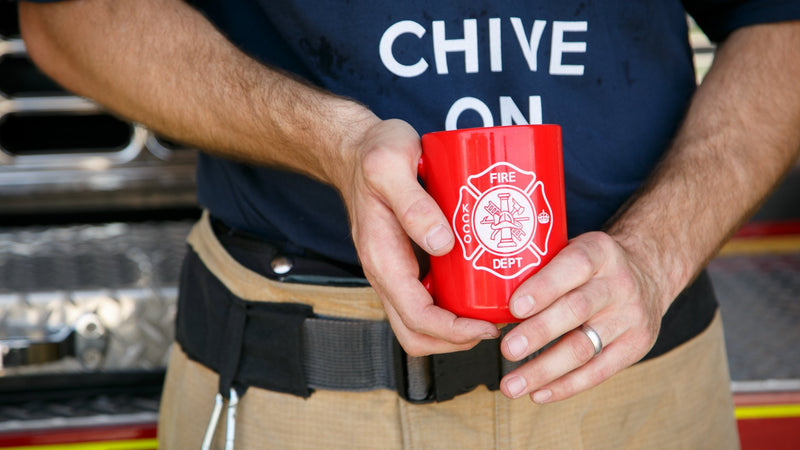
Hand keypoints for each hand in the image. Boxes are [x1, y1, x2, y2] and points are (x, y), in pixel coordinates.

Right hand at [337, 118, 499, 355]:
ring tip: (490, 314)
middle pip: (416, 332)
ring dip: (454, 329)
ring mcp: (395, 270)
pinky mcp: (406, 261)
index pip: (416, 316)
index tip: (487, 326)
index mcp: (381, 257)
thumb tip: (442, 243)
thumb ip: (414, 204)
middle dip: (455, 341)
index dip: (453, 331)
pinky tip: (477, 289)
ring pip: (420, 321)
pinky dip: (451, 306)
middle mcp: (385, 272)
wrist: (355, 148)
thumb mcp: (391, 166)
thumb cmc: (374, 152)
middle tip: (494, 326)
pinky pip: (426, 298)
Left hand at [499, 231, 664, 402]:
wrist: (646, 273)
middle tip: (507, 350)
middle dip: (538, 333)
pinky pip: (598, 372)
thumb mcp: (573, 248)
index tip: (514, 307)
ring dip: (544, 370)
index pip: (573, 266)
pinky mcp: (636, 346)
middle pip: (576, 310)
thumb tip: (485, 289)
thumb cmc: (590, 265)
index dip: (544, 287)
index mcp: (599, 252)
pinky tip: (538, 393)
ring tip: (511, 384)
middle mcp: (618, 283)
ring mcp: (630, 317)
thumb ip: (540, 263)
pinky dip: (565, 386)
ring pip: (584, 347)